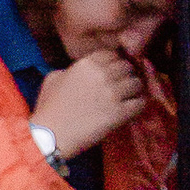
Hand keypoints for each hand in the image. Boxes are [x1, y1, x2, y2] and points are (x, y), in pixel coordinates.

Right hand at [29, 48, 149, 161]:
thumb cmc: (48, 109)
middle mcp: (102, 74)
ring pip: (137, 83)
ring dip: (134, 90)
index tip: (114, 72)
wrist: (50, 135)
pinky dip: (139, 105)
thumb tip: (79, 70)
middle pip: (127, 67)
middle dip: (126, 75)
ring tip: (130, 97)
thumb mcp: (53, 78)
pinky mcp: (120, 112)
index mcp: (87, 64)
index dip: (114, 63)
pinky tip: (133, 108)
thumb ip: (71, 69)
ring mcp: (112, 93)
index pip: (112, 55)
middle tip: (124, 85)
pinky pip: (140, 103)